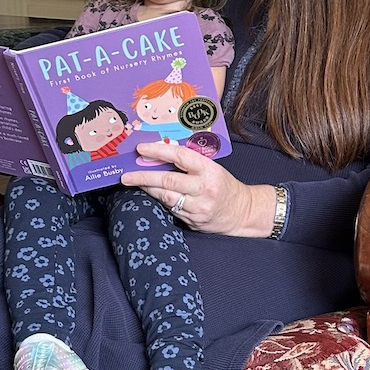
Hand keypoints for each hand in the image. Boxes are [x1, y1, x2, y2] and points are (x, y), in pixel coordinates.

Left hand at [121, 141, 277, 237]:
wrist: (242, 212)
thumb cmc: (224, 186)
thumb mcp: (213, 168)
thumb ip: (190, 163)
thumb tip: (160, 154)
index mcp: (210, 170)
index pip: (180, 157)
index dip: (158, 151)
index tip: (141, 149)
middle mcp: (204, 189)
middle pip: (167, 180)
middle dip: (143, 176)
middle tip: (126, 175)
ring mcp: (199, 207)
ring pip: (165, 196)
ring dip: (148, 189)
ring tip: (136, 182)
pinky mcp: (194, 221)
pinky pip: (171, 209)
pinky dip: (160, 200)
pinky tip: (154, 195)